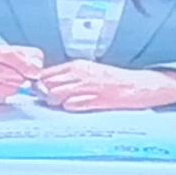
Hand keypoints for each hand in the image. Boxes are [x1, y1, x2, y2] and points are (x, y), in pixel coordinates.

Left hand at [32, 60, 175, 112]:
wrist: (138, 85)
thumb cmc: (114, 80)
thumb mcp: (89, 71)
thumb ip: (70, 77)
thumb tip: (48, 84)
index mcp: (77, 65)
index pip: (47, 73)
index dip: (39, 83)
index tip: (37, 91)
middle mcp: (79, 74)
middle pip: (47, 85)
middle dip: (44, 94)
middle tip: (48, 100)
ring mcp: (87, 87)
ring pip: (56, 95)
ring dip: (55, 102)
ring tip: (63, 104)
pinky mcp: (95, 100)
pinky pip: (73, 106)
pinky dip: (70, 108)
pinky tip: (76, 107)